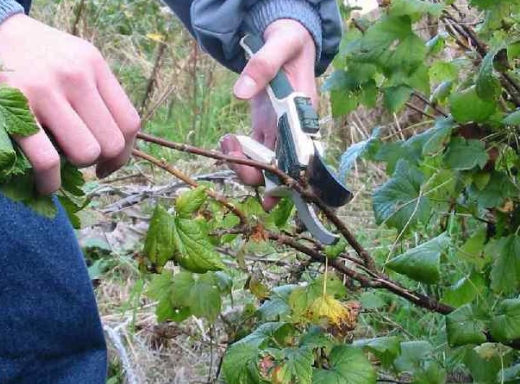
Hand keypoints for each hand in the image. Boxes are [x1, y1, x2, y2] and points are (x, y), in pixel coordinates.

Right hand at [0, 14, 139, 193]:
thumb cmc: (29, 54)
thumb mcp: (71, 57)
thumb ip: (94, 91)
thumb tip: (112, 143)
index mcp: (93, 64)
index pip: (129, 122)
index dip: (123, 152)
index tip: (109, 163)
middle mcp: (74, 76)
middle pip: (111, 142)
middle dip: (99, 162)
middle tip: (81, 165)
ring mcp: (45, 92)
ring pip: (85, 153)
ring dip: (74, 170)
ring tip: (60, 166)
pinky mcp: (13, 110)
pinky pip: (47, 162)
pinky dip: (49, 182)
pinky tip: (43, 184)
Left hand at [220, 19, 316, 209]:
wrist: (285, 38)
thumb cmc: (289, 42)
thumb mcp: (279, 46)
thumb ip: (262, 66)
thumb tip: (240, 93)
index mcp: (305, 116)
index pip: (302, 157)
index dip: (289, 180)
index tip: (271, 196)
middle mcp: (294, 130)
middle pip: (281, 169)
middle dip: (257, 174)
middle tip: (232, 159)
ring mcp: (279, 131)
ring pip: (265, 165)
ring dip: (243, 165)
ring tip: (227, 141)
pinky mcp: (265, 128)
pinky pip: (253, 152)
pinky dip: (238, 154)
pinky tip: (227, 139)